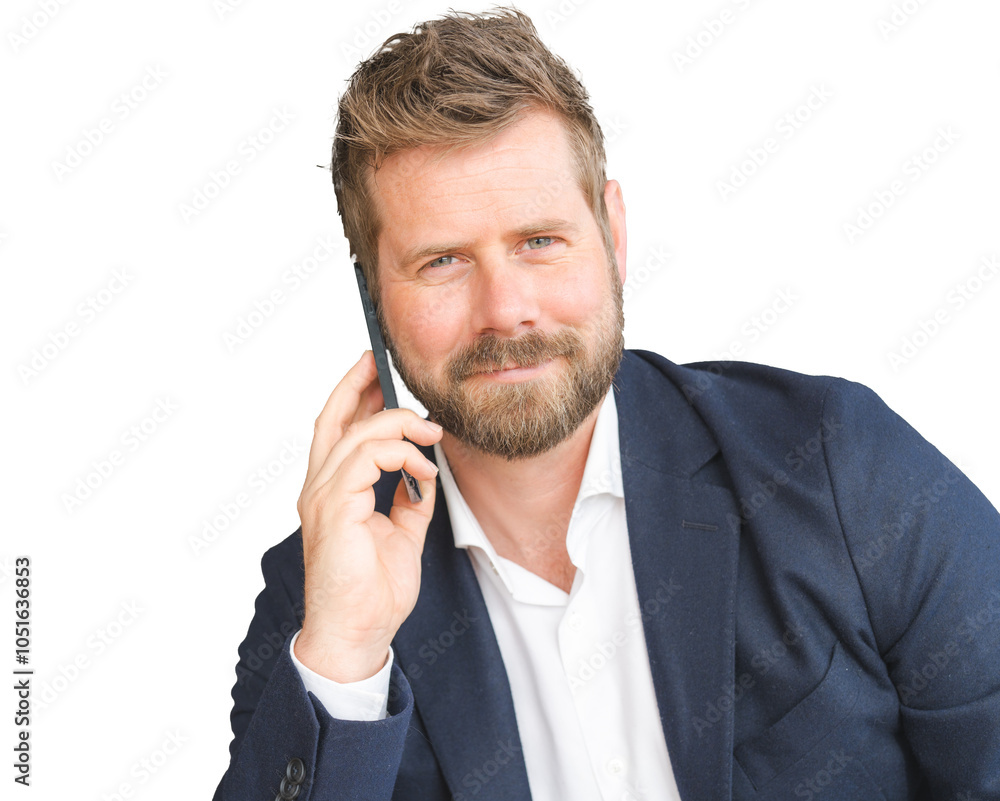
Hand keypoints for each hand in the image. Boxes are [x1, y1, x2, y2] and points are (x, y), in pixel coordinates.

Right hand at [294, 351, 442, 681]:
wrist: (359, 633)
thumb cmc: (373, 591)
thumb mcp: (401, 532)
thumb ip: (408, 498)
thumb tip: (425, 472)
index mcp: (332, 493)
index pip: (336, 431)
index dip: (352, 396)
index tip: (375, 371)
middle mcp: (320, 490)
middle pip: (334, 420)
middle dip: (359, 385)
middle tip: (383, 364)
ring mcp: (323, 498)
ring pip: (357, 434)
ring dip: (398, 424)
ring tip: (431, 432)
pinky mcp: (335, 510)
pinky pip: (368, 459)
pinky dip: (400, 454)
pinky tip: (423, 466)